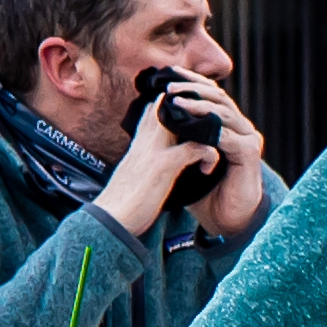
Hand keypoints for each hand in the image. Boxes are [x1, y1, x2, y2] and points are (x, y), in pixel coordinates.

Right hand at [93, 84, 222, 238]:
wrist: (109, 219)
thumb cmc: (121, 203)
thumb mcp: (132, 174)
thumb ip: (142, 162)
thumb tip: (151, 164)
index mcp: (137, 143)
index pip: (154, 109)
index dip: (173, 108)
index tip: (192, 121)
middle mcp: (145, 140)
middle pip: (170, 107)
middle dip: (194, 111)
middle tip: (211, 127)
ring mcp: (154, 150)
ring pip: (186, 121)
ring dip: (206, 130)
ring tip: (217, 143)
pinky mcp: (165, 165)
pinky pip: (197, 148)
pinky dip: (209, 154)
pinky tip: (208, 168)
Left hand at [182, 74, 273, 230]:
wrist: (225, 217)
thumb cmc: (203, 188)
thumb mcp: (184, 157)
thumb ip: (176, 136)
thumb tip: (148, 114)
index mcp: (223, 122)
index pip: (208, 93)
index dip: (190, 81)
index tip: (167, 73)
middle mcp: (237, 126)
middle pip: (217, 96)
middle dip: (193, 89)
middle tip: (170, 87)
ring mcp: (247, 137)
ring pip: (223, 113)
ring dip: (200, 107)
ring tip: (179, 103)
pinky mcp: (250, 153)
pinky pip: (231, 137)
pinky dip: (214, 131)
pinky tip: (198, 128)